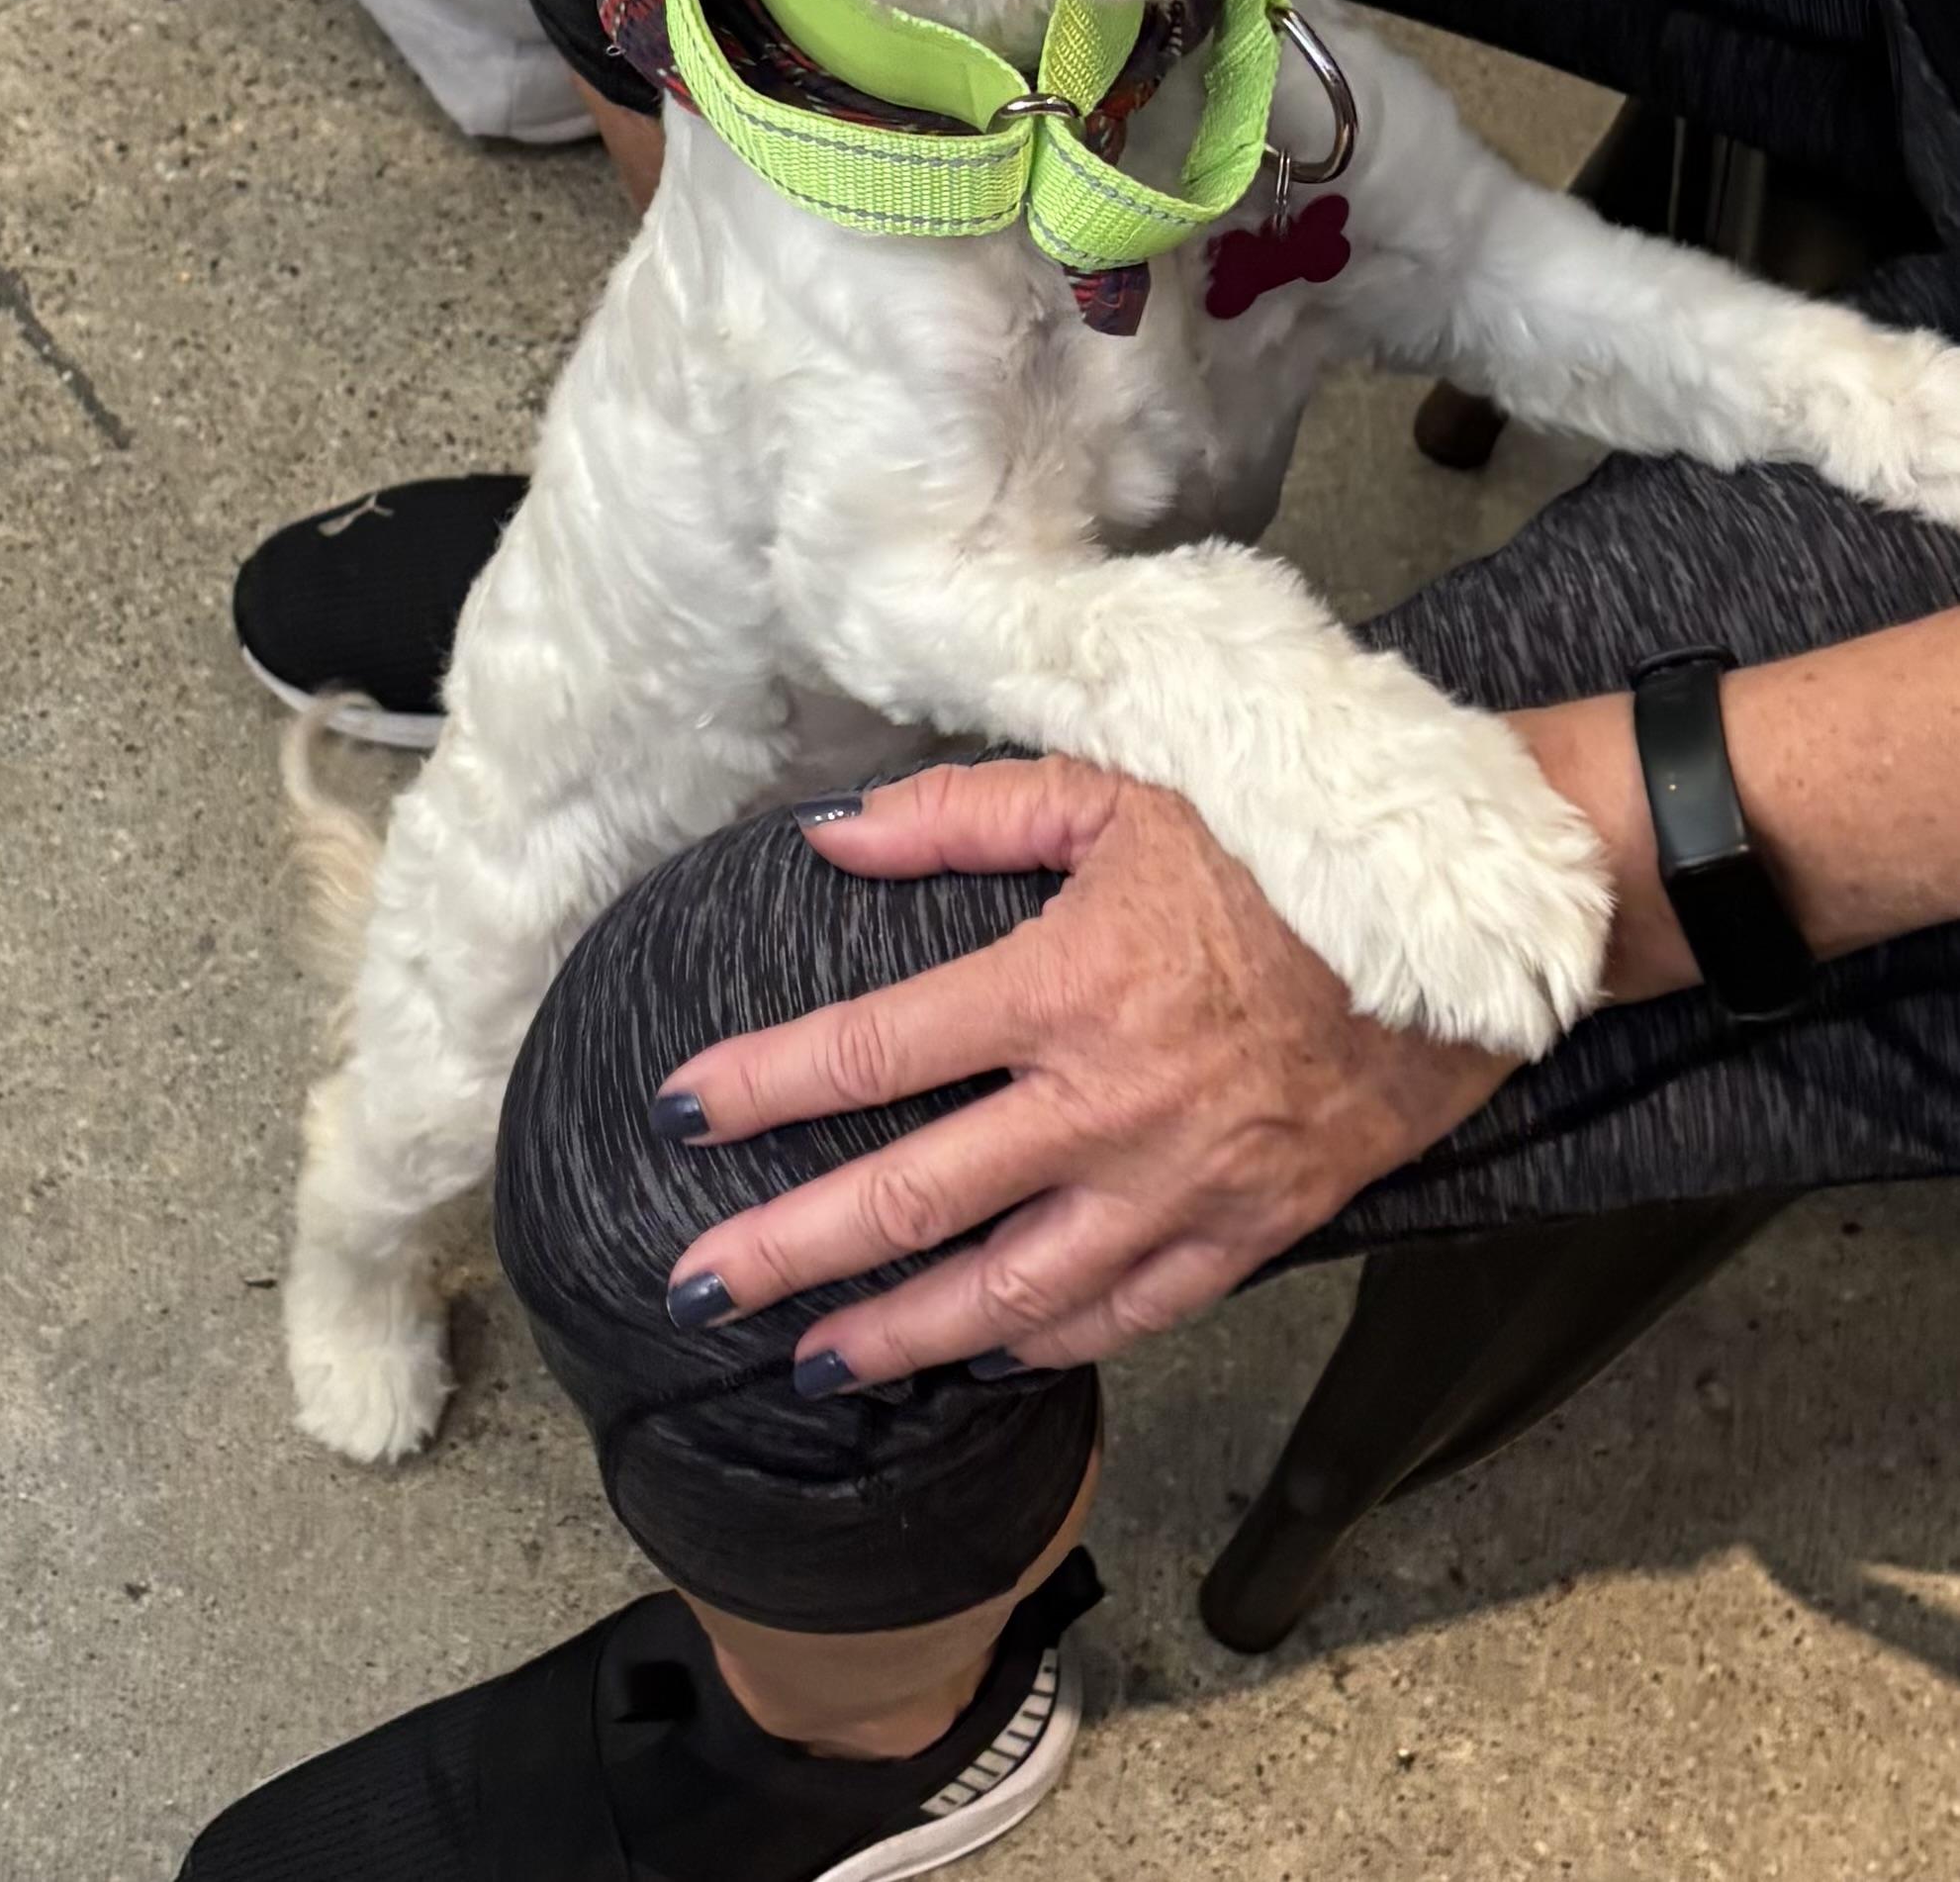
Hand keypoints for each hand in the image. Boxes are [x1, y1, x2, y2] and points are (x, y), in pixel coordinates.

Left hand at [657, 758, 1515, 1387]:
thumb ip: (965, 811)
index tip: (680, 1109)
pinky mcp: (1251, 1229)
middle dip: (789, 1249)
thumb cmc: (1285, 840)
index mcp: (1063, 985)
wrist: (1464, 921)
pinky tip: (990, 1354)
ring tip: (816, 1357)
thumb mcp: (1122, 785)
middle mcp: (1105, 1103)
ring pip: (1010, 1290)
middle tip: (699, 1284)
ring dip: (901, 1330)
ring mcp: (1179, 1184)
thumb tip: (830, 838)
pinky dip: (1050, 1343)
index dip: (763, 1084)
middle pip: (913, 1200)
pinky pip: (1130, 1314)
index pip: (872, 1050)